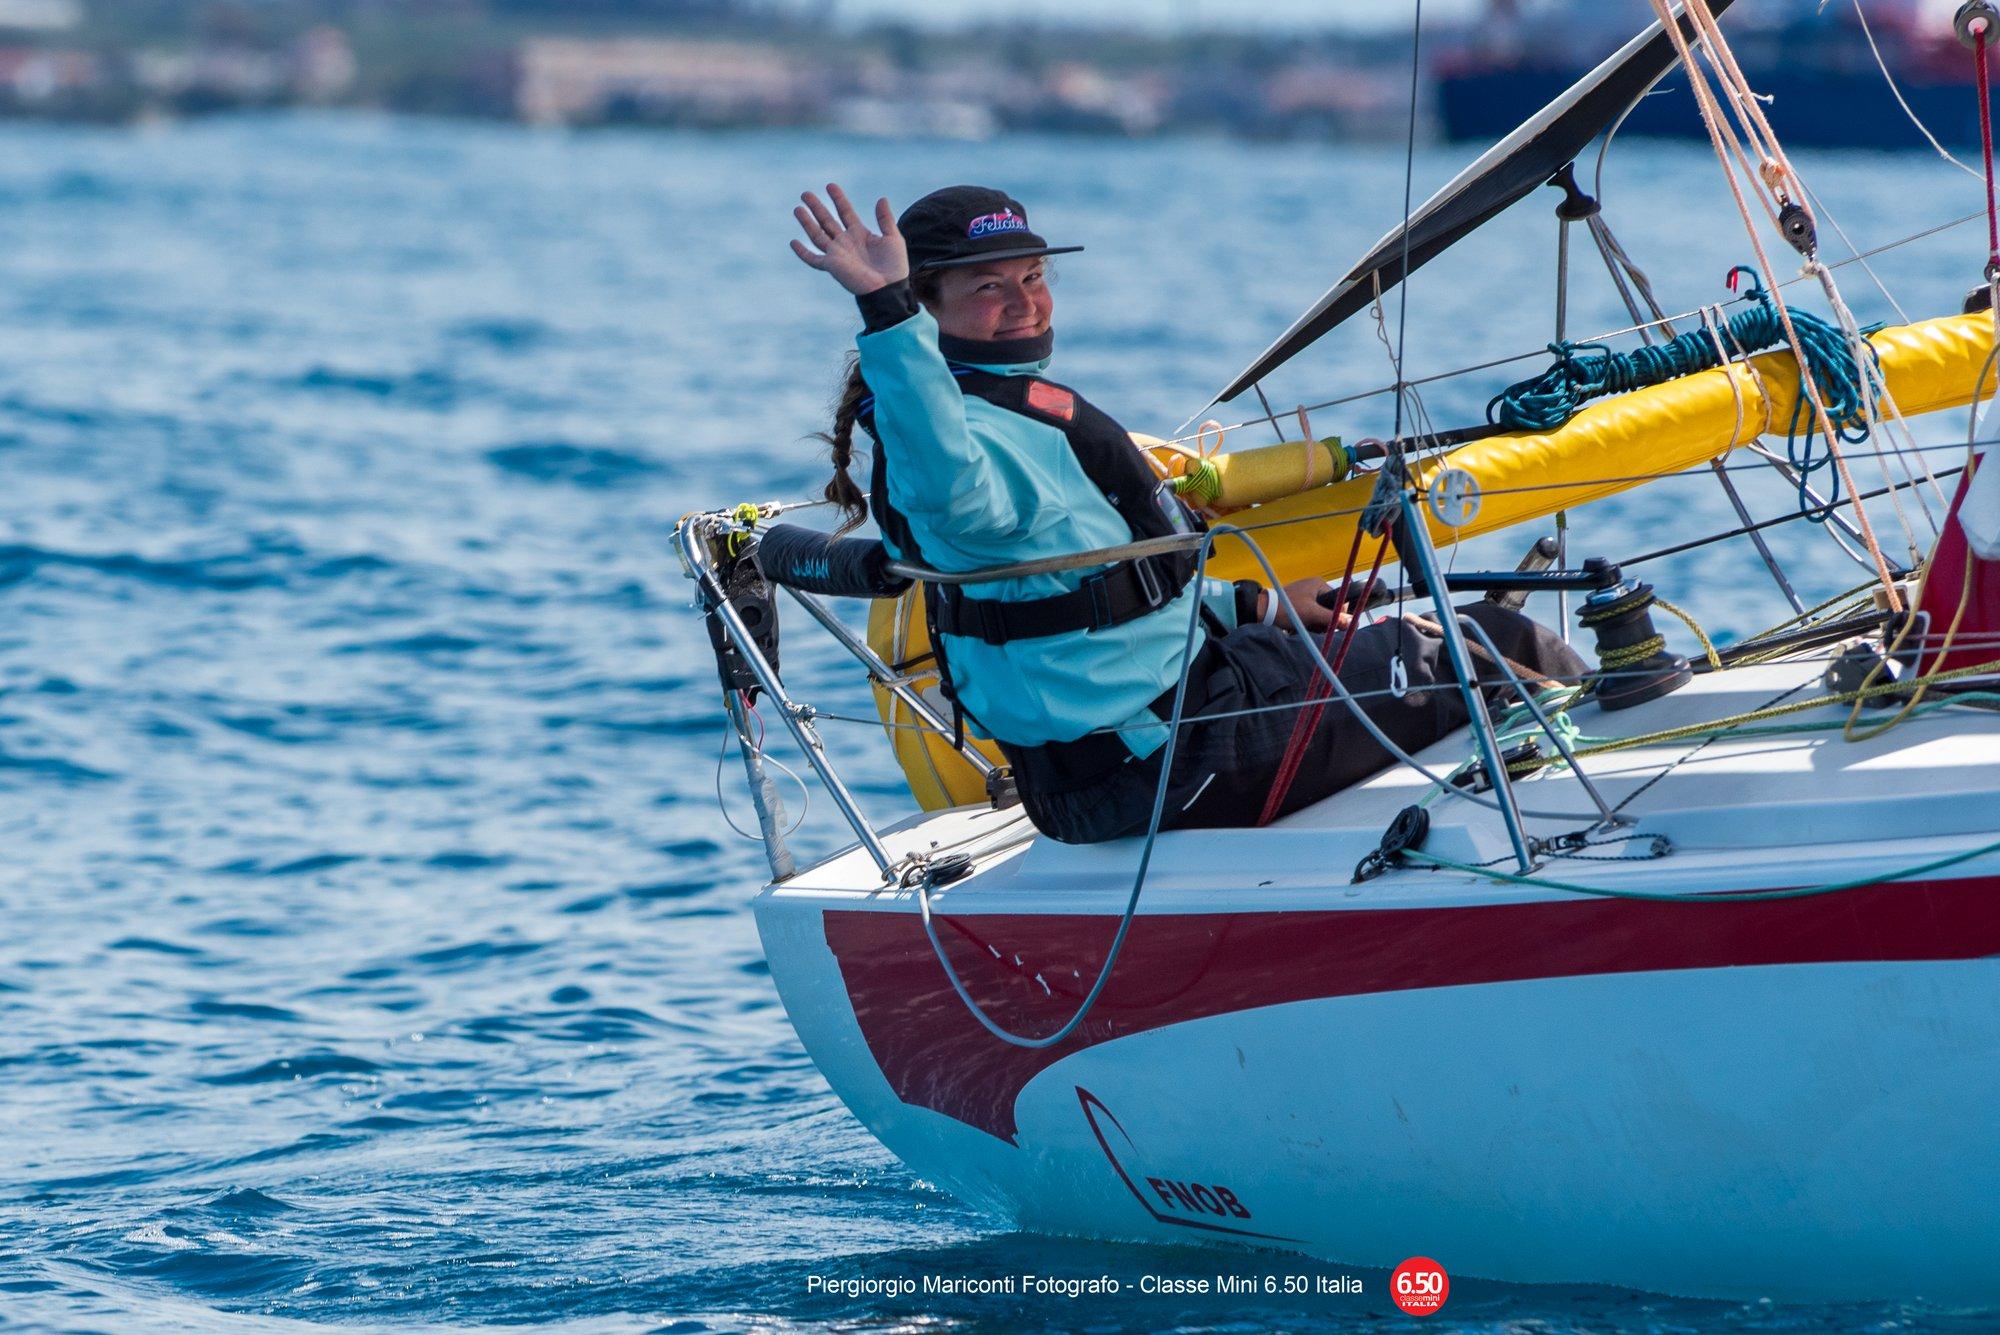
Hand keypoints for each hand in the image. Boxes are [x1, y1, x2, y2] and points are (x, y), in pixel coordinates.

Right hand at [790, 183, 908, 295]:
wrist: (889, 288)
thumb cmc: (894, 267)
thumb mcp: (893, 238)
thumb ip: (885, 219)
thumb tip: (881, 198)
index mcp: (860, 235)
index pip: (845, 212)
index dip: (838, 199)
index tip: (830, 186)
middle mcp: (846, 243)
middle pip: (827, 221)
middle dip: (817, 207)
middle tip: (805, 194)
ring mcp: (837, 254)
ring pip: (817, 235)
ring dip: (807, 222)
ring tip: (798, 208)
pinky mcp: (832, 265)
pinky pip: (813, 259)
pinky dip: (803, 252)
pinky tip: (793, 242)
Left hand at [1259, 578, 1351, 634]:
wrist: (1264, 611)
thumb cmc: (1288, 609)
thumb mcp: (1312, 614)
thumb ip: (1333, 618)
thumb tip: (1352, 623)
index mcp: (1319, 584)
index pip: (1339, 601)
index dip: (1337, 615)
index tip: (1331, 625)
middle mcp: (1314, 588)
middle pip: (1330, 609)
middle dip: (1323, 621)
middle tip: (1314, 627)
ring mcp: (1306, 595)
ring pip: (1320, 614)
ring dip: (1315, 624)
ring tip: (1305, 626)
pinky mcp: (1300, 604)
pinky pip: (1311, 615)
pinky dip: (1308, 622)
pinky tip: (1301, 626)